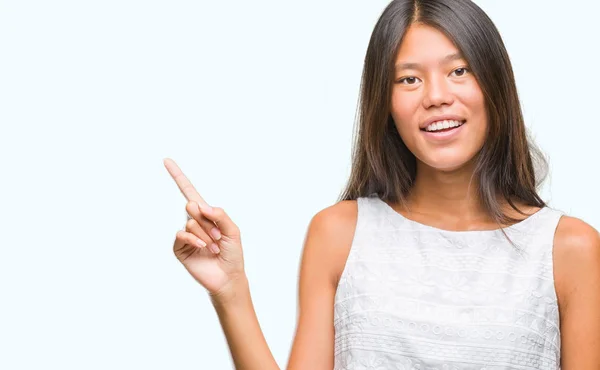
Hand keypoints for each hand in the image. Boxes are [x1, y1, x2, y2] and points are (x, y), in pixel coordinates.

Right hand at [164, 158, 244, 299]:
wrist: (228, 277)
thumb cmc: (233, 254)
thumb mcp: (233, 231)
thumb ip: (220, 215)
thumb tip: (200, 205)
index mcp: (206, 214)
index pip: (190, 191)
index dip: (178, 176)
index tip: (166, 160)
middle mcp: (193, 222)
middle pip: (192, 206)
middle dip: (208, 222)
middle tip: (218, 237)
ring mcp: (185, 234)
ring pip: (190, 222)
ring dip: (205, 235)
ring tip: (213, 247)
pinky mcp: (179, 247)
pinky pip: (181, 234)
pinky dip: (194, 239)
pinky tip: (202, 248)